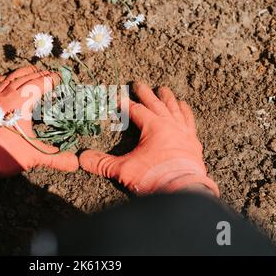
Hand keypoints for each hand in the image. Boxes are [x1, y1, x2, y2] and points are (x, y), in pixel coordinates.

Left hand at [0, 66, 78, 201]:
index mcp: (22, 102)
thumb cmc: (5, 153)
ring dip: (20, 74)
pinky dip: (1, 80)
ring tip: (29, 71)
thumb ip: (56, 158)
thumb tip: (75, 163)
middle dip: (37, 74)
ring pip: (8, 79)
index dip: (50, 80)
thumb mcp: (34, 156)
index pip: (39, 85)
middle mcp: (6, 95)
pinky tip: (3, 79)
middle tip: (46, 74)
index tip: (58, 78)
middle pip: (25, 78)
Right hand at [79, 82, 218, 196]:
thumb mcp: (124, 170)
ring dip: (168, 99)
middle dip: (146, 93)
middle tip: (139, 83)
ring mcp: (184, 133)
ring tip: (165, 91)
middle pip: (156, 104)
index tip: (116, 97)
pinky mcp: (193, 144)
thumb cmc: (153, 178)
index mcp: (153, 127)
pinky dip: (187, 114)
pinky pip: (190, 122)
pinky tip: (185, 110)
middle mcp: (170, 125)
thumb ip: (102, 163)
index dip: (124, 103)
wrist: (183, 193)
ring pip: (175, 110)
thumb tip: (82, 159)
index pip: (135, 110)